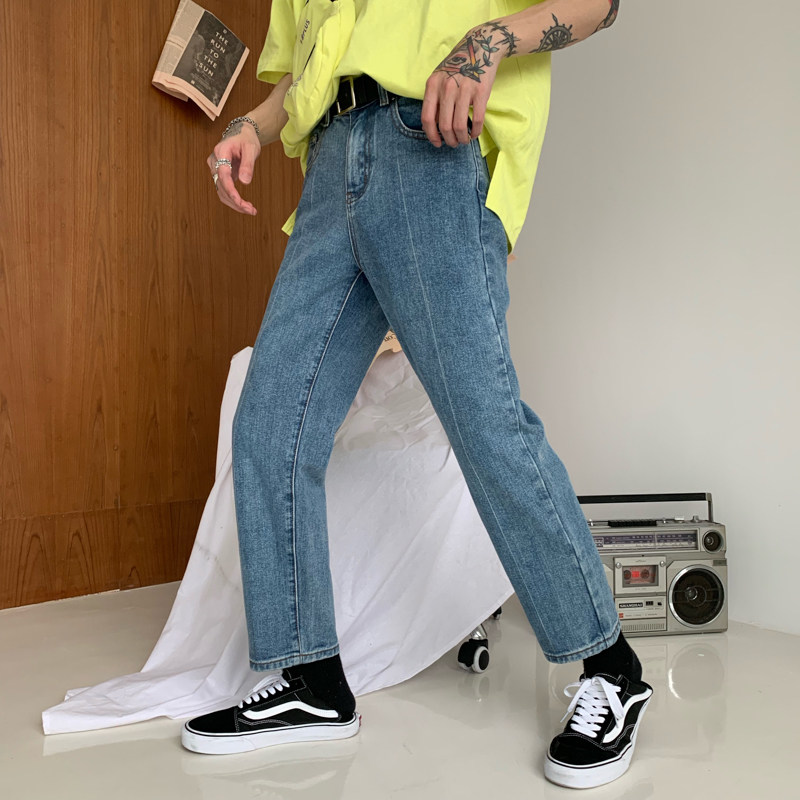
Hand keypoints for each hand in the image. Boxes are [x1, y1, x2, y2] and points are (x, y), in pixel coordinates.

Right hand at [207, 124, 260, 214]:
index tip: (240, 202)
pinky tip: (245, 205)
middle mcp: (214, 162)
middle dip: (235, 201)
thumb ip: (248, 164)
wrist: (241, 134)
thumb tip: (245, 182)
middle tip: (252, 211)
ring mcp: (215, 169)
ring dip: (234, 204)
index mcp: (221, 152)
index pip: (223, 175)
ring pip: (221, 192)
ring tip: (251, 210)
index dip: (231, 191)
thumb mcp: (251, 148)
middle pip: (221, 186)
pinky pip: (224, 190)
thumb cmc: (246, 139)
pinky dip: (234, 200)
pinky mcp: (219, 175)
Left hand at [422, 20, 513, 147]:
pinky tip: (475, 134)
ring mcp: (464, 90)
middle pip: (444, 126)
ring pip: (459, 126)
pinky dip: (475, 132)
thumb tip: (433, 127)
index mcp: (433, 85)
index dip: (432, 135)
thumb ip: (434, 99)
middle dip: (449, 140)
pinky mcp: (481, 92)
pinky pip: (477, 120)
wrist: (480, 47)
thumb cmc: (458, 66)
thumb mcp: (439, 78)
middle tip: (453, 143)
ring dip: (462, 139)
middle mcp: (447, 88)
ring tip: (464, 140)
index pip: (427, 118)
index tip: (437, 142)